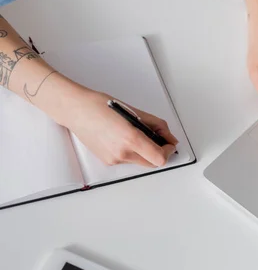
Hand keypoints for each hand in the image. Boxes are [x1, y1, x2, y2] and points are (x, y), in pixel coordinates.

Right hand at [57, 88, 178, 166]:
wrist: (76, 111)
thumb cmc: (101, 106)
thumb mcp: (135, 112)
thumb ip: (156, 126)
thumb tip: (169, 137)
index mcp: (130, 138)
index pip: (159, 158)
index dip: (168, 152)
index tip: (169, 144)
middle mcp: (122, 153)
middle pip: (152, 163)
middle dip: (159, 152)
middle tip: (159, 140)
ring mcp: (114, 159)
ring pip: (140, 162)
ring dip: (144, 151)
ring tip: (136, 134)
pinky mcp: (108, 161)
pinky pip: (128, 160)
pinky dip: (131, 151)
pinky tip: (123, 138)